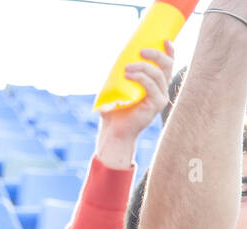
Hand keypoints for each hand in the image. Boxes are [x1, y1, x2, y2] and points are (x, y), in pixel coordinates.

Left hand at [95, 42, 173, 167]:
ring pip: (158, 75)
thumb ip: (119, 76)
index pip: (168, 65)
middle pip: (167, 66)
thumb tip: (113, 60)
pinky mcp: (157, 104)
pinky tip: (128, 76)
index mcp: (156, 85)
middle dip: (156, 54)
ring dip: (143, 67)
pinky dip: (140, 78)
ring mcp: (161, 97)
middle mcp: (162, 90)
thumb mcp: (116, 90)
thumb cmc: (114, 112)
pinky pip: (151, 86)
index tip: (163, 40)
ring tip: (126, 68)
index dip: (169, 51)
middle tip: (140, 51)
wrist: (113, 133)